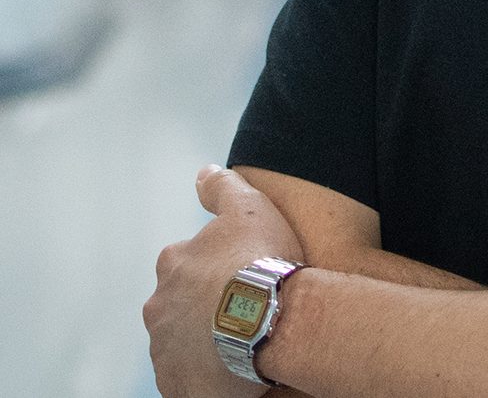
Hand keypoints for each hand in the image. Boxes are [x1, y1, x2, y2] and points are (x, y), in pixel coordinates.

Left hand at [144, 165, 304, 397]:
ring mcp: (165, 350)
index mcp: (173, 264)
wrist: (267, 321)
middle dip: (204, 306)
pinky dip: (205, 374)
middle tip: (243, 308)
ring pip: (182, 342)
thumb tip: (203, 171)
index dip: (215, 267)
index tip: (241, 273)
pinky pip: (189, 379)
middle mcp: (159, 307)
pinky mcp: (176, 386)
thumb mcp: (248, 208)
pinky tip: (232, 368)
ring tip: (243, 340)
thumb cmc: (259, 261)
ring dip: (204, 341)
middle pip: (180, 305)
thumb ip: (222, 188)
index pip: (185, 263)